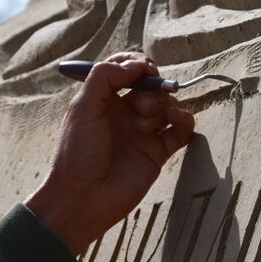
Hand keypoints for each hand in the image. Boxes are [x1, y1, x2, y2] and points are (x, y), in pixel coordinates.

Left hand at [25, 51, 195, 255]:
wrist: (83, 198)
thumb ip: (105, 77)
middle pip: (150, 83)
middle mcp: (124, 112)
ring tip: (142, 125)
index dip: (136, 64)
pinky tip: (175, 119)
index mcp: (104, 99)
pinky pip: (181, 128)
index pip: (126, 69)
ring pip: (166, 103)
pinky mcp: (158, 151)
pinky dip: (183, 119)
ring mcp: (143, 131)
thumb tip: (136, 65)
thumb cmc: (76, 153)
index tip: (140, 70)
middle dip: (151, 86)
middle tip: (140, 104)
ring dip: (159, 105)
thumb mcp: (82, 108)